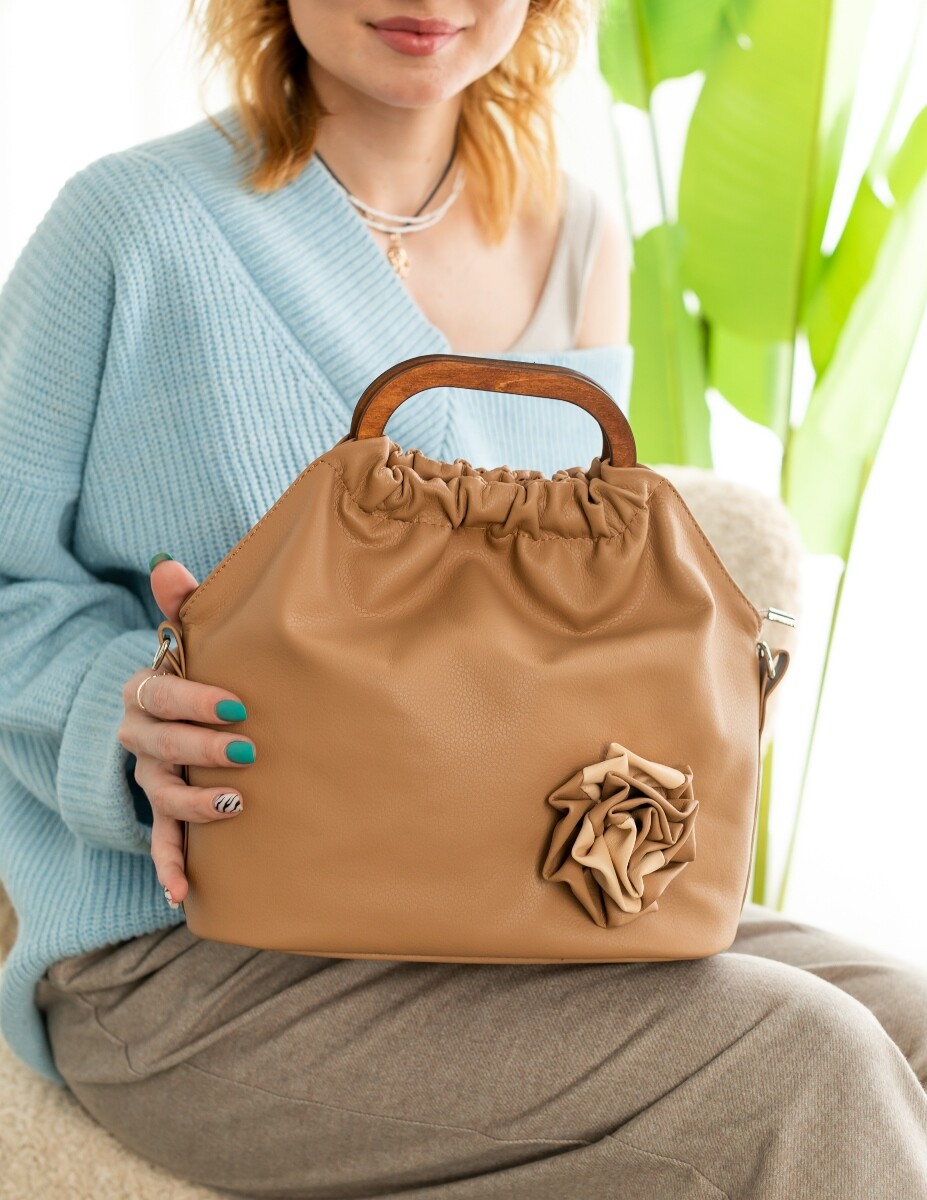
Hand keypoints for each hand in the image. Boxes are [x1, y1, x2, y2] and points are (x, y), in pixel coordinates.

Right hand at [118, 557, 254, 907]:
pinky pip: (160, 839)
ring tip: (233, 805)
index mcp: (146, 690)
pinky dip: (169, 865)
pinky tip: (181, 894)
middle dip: (200, 748)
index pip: (161, 692)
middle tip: (246, 750)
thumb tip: (168, 563)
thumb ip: (182, 603)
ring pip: (158, 794)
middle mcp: (139, 735)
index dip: (195, 699)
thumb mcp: (190, 634)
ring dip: (191, 804)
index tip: (239, 704)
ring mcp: (150, 776)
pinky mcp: (163, 810)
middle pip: (158, 745)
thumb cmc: (197, 666)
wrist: (178, 707)